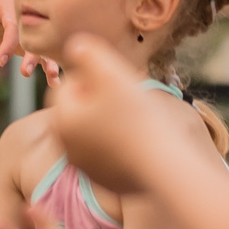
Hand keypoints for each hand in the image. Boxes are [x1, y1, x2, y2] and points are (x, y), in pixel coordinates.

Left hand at [46, 33, 158, 194]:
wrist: (166, 165)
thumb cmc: (138, 116)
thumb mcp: (111, 72)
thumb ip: (87, 52)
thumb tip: (75, 46)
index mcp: (62, 119)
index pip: (68, 86)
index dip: (92, 79)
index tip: (116, 83)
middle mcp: (67, 147)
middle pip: (77, 111)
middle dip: (96, 100)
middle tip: (126, 98)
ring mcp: (85, 167)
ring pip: (91, 133)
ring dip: (106, 122)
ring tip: (134, 118)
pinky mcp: (104, 181)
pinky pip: (106, 154)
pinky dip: (116, 146)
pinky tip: (138, 141)